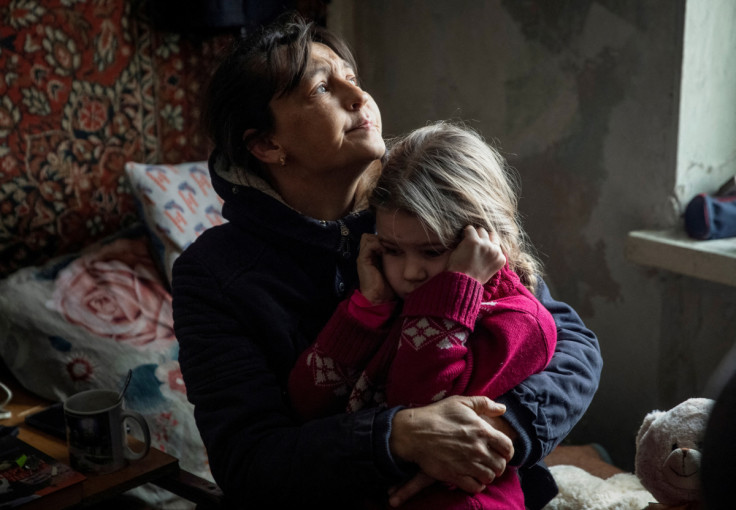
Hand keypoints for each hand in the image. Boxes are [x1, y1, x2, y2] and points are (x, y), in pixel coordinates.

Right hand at [357, 233, 394, 303]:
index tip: (393, 244)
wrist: (378, 298)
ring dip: (379, 240)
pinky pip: (369, 245)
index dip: (382, 239)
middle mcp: (365, 255)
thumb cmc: (386, 286)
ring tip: (387, 247)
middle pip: (368, 236)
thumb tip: (402, 251)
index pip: (373, 239)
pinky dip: (377, 245)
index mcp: (371, 256)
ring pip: (367, 237)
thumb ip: (392, 260)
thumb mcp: (391, 269)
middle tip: (390, 244)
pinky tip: (385, 251)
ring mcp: (363, 257)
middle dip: (380, 238)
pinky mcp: (363, 260)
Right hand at [388, 395, 513, 501]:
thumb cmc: (437, 415)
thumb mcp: (460, 402)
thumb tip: (502, 408)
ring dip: (488, 475)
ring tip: (481, 470)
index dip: (508, 451)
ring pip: (489, 477)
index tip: (502, 452)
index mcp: (481, 430)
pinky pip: (475, 487)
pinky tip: (472, 478)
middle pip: (500, 465)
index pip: (507, 447)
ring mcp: (467, 464)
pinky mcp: (455, 475)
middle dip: (498, 464)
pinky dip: (477, 485)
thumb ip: (484, 403)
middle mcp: (477, 449)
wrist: (414, 432)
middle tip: (490, 462)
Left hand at [446, 226, 505, 283]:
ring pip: (480, 230)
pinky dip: (465, 232)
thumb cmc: (472, 279)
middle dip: (481, 238)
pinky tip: (461, 238)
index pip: (496, 243)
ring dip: (474, 234)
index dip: (487, 244)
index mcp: (501, 258)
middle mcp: (495, 250)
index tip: (479, 248)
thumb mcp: (489, 270)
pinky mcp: (473, 241)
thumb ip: (491, 258)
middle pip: (490, 235)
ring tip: (466, 242)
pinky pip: (469, 229)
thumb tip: (489, 247)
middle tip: (472, 244)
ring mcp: (484, 245)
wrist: (462, 283)